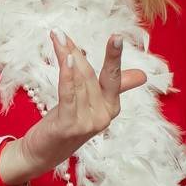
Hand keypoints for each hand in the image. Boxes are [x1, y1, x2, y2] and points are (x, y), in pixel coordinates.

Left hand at [0, 33, 146, 185]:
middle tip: (61, 32)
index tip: (117, 37)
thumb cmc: (66, 124)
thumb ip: (115, 87)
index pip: (113, 77)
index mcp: (111, 108)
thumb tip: (142, 75)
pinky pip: (68, 96)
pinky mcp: (68, 127)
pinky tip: (65, 60)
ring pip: (77, 82)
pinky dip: (67, 77)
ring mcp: (87, 123)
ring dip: (65, 57)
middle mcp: (103, 116)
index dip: (114, 57)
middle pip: (89, 75)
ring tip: (56, 38)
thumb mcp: (91, 103)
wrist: (43, 153)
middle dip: (75, 52)